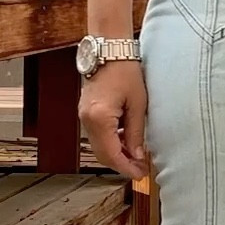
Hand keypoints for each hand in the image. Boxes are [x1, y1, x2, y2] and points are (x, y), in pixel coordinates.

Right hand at [79, 60, 147, 179]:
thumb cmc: (126, 71)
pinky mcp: (86, 112)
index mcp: (100, 118)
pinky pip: (97, 135)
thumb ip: (136, 132)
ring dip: (116, 154)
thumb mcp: (138, 103)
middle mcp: (87, 120)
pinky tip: (126, 141)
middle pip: (102, 154)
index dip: (126, 168)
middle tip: (140, 169)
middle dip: (121, 164)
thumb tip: (137, 155)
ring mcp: (84, 116)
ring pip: (98, 146)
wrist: (109, 50)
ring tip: (136, 156)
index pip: (111, 154)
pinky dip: (111, 143)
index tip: (140, 174)